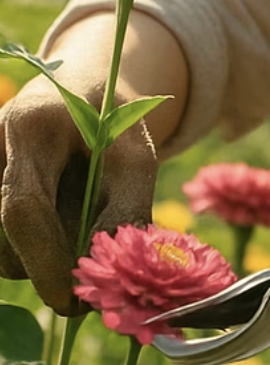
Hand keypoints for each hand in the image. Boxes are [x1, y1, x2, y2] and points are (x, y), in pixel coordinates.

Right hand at [0, 75, 156, 314]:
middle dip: (48, 264)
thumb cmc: (114, 122)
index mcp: (33, 123)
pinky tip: (56, 221)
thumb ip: (126, 210)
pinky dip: (30, 248)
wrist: (83, 90)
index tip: (72, 298)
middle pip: (6, 234)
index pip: (24, 207)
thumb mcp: (138, 156)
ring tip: (79, 220)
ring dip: (40, 255)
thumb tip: (102, 273)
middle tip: (89, 276)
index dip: (45, 260)